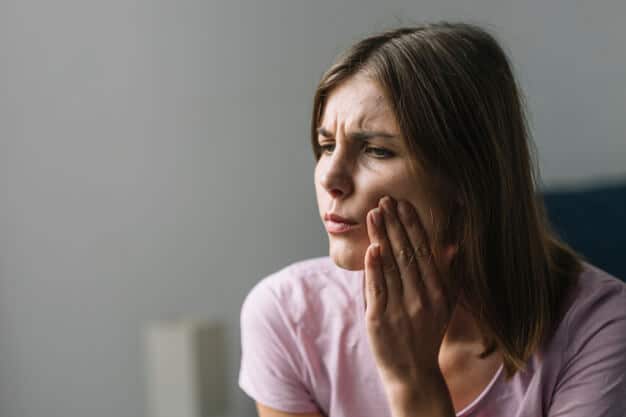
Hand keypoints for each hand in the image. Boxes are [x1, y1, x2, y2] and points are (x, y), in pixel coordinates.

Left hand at [363, 195, 458, 392]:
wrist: (414, 373)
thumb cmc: (428, 334)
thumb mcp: (446, 306)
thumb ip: (448, 275)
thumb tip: (453, 246)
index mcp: (438, 292)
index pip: (424, 251)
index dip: (413, 225)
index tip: (404, 204)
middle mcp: (422, 298)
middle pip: (406, 253)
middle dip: (395, 224)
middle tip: (385, 200)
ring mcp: (400, 309)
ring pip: (390, 266)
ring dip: (382, 237)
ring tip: (374, 214)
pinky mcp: (379, 320)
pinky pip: (376, 289)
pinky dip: (373, 268)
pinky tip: (371, 247)